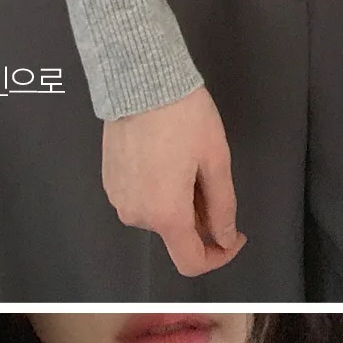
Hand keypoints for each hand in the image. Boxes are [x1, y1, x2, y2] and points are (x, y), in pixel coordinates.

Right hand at [102, 82, 246, 277]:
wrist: (141, 81)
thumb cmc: (182, 115)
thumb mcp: (216, 161)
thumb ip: (222, 208)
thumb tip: (224, 236)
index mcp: (166, 214)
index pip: (192, 262)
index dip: (219, 256)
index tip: (233, 236)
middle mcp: (136, 214)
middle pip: (176, 235)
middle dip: (199, 217)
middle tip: (209, 177)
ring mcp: (118, 198)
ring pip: (158, 215)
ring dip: (177, 202)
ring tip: (185, 160)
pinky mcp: (109, 181)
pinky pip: (140, 198)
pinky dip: (158, 189)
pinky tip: (166, 158)